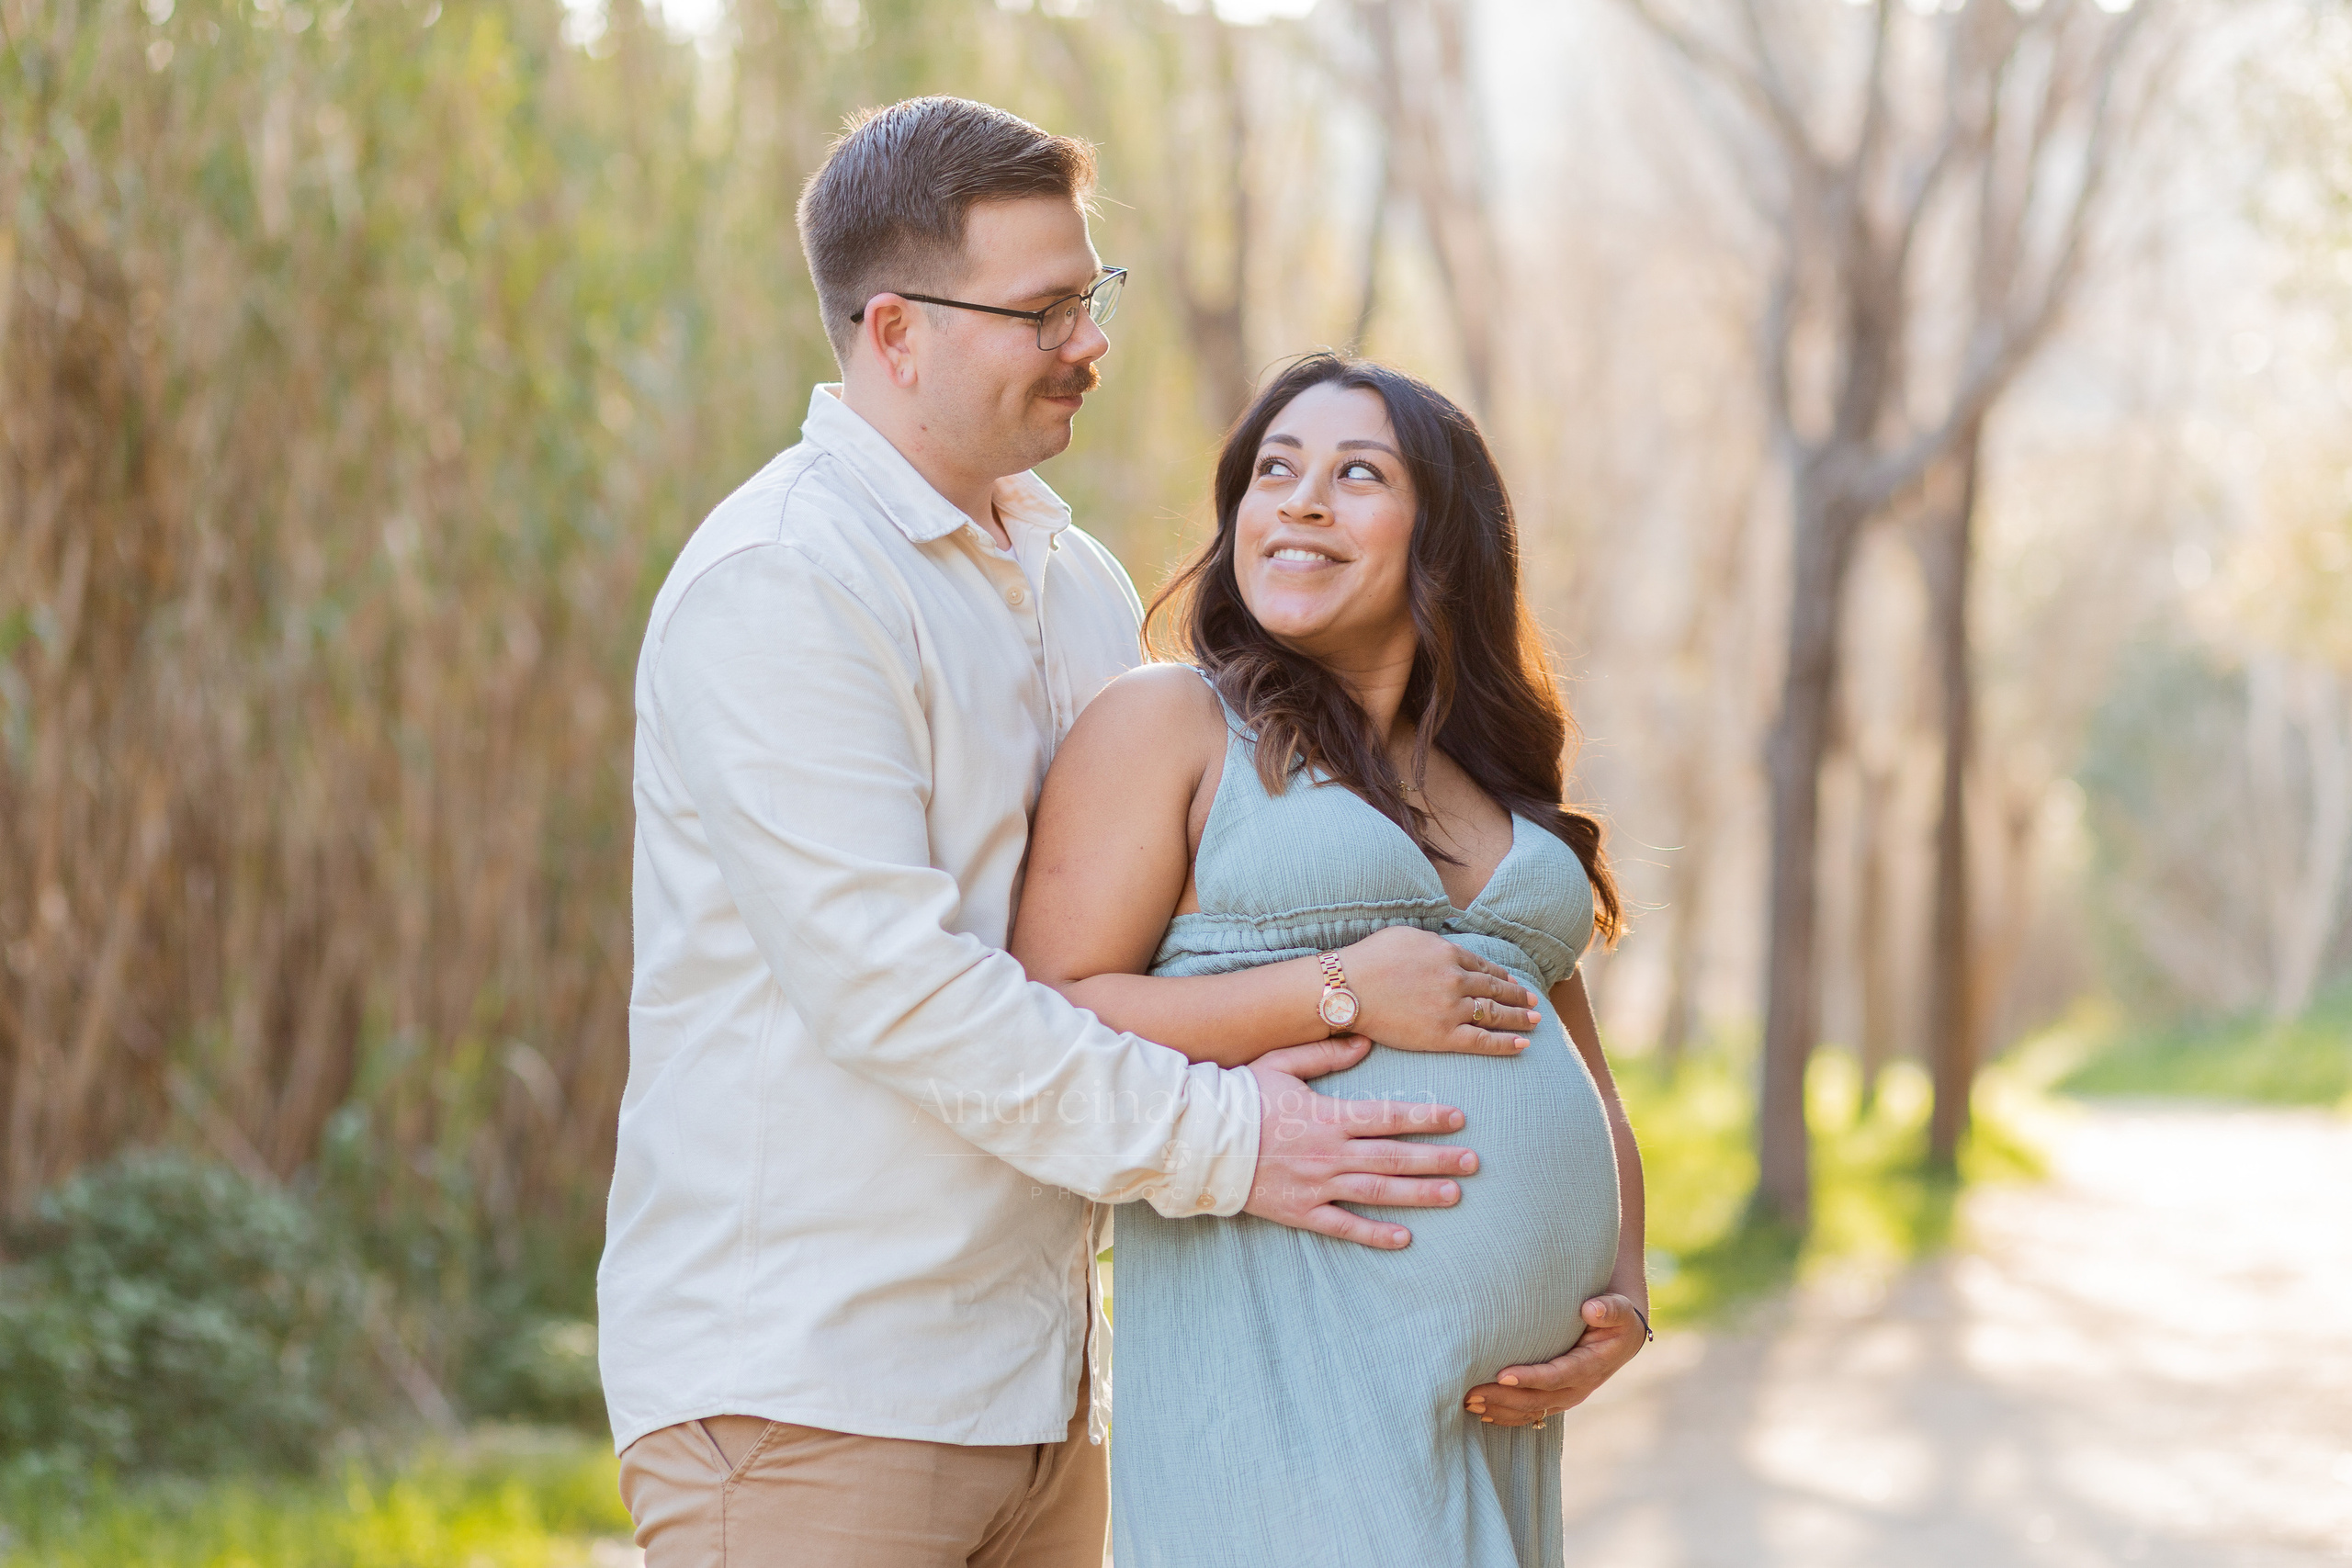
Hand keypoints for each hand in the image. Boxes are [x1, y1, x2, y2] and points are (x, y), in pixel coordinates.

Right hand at [1241, 1038, 1478, 1249]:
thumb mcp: (1280, 1063)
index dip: (1426, 1117)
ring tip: (1454, 1195)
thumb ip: (1324, 1053)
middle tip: (1474, 1162)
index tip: (1459, 1118)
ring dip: (1419, 1194)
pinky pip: (1343, 1226)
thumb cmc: (1240, 1096)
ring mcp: (1316, 1185)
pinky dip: (1374, 1234)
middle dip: (1438, 1159)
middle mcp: (1329, 1152)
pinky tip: (1404, 1237)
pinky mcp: (1300, 1212)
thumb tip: (1366, 1043)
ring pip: (1378, 1191)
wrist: (1200, 1141)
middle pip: (1394, 1156)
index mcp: (1328, 1115)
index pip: (1389, 1116)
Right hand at [1338, 926, 1540, 1056]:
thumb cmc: (1368, 960)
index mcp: (1448, 953)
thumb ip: (1432, 943)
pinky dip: (1506, 1043)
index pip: (1483, 966)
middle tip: (1533, 1001)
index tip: (1513, 981)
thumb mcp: (1405, 936)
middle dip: (1517, 995)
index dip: (1502, 975)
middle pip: (1495, 988)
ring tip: (1536, 1020)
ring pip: (1494, 1014)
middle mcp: (1456, 979)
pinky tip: (1523, 1044)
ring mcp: (1452, 1008)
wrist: (1348, 989)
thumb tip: (1445, 949)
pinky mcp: (1444, 1035)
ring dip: (1519, 1017)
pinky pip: (1483, 1041)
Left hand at [1462, 1293, 1647, 1426]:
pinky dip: (1505, 1416)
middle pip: (1535, 1400)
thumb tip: (1590, 1309)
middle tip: (1470, 1393)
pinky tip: (1482, 1414)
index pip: (1555, 1377)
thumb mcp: (1619, 1311)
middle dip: (1502, 1398)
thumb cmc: (1616, 1319)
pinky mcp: (1555, 1399)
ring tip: (1467, 1403)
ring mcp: (1565, 1398)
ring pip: (1529, 1411)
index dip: (1529, 1378)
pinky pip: (1530, 1414)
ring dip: (1498, 1410)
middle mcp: (1576, 1388)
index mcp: (1590, 1367)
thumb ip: (1609, 1310)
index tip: (1501, 1375)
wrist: (1622, 1339)